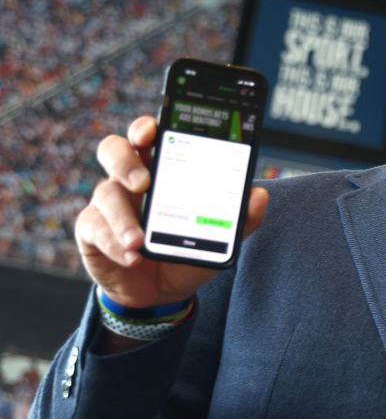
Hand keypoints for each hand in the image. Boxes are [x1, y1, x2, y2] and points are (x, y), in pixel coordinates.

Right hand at [74, 116, 268, 307]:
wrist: (161, 291)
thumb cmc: (186, 250)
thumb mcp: (218, 236)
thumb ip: (240, 218)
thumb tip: (259, 196)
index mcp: (160, 169)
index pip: (147, 136)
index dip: (145, 127)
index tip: (152, 130)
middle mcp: (129, 179)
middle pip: (114, 150)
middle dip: (125, 160)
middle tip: (144, 182)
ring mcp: (108, 204)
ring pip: (105, 194)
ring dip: (123, 218)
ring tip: (140, 240)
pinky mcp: (92, 231)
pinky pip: (95, 229)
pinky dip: (114, 243)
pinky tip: (132, 256)